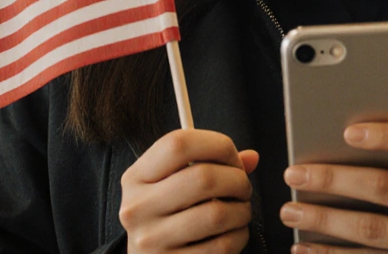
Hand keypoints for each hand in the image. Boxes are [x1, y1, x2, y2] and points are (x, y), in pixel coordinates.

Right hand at [120, 129, 259, 252]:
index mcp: (136, 178)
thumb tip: (251, 158)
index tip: (232, 158)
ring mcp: (152, 240)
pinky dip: (239, 236)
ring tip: (240, 211)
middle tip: (243, 187)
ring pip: (216, 214)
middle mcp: (138, 207)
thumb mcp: (171, 184)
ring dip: (242, 210)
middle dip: (237, 179)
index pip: (178, 144)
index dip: (217, 145)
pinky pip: (222, 246)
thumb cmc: (166, 216)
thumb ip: (208, 164)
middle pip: (203, 177)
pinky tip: (233, 233)